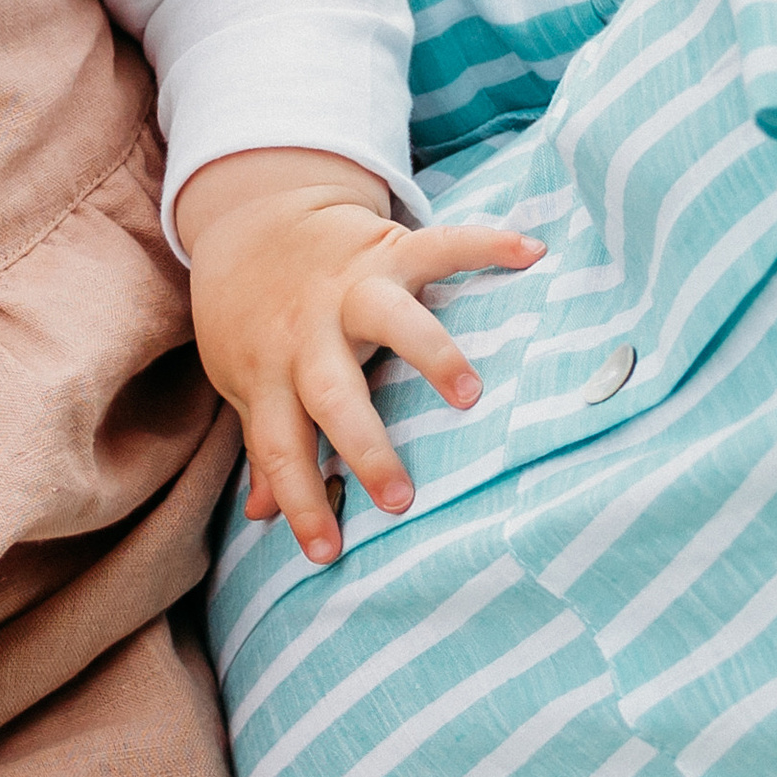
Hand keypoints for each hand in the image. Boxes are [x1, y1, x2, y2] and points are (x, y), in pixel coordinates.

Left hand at [177, 150, 542, 567]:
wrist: (250, 224)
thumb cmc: (254, 321)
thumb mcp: (244, 382)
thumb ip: (265, 445)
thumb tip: (261, 514)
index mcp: (270, 373)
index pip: (279, 448)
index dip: (298, 501)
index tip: (326, 553)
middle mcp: (307, 333)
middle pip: (332, 394)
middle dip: (365, 446)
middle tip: (400, 499)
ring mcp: (349, 288)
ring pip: (387, 318)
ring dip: (430, 353)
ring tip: (470, 395)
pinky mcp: (386, 248)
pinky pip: (439, 245)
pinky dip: (486, 244)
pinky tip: (531, 254)